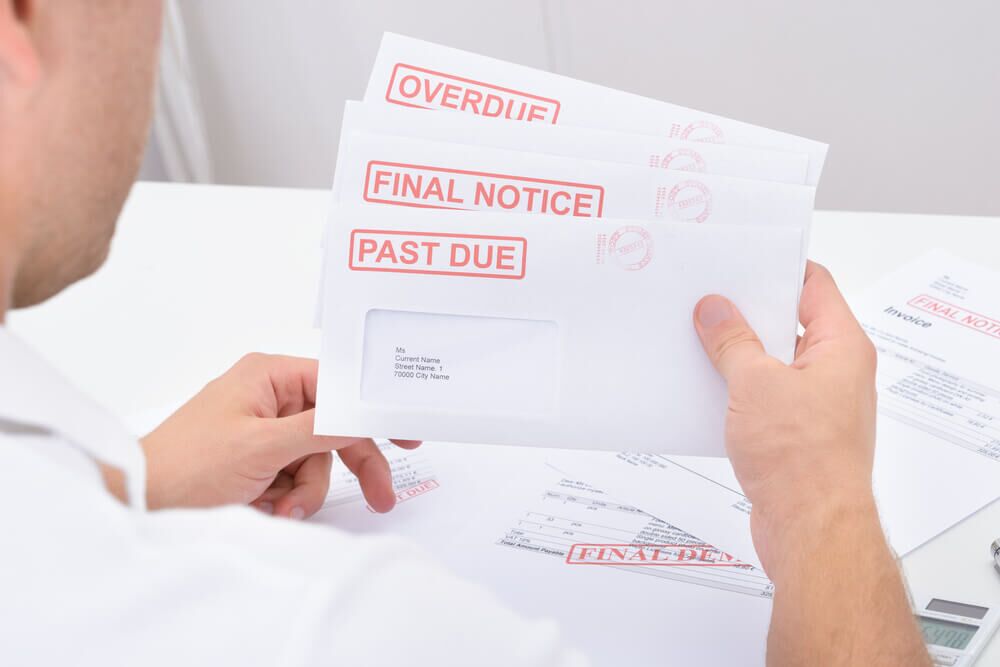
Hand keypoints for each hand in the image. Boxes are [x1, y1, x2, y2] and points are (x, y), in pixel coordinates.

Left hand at [141, 353, 419, 517]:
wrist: (138, 505)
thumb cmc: (185, 465)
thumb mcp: (261, 445)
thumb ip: (319, 429)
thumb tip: (362, 416)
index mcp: (269, 376)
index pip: (338, 384)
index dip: (372, 409)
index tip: (406, 431)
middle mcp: (268, 397)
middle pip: (333, 427)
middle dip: (347, 464)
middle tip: (380, 496)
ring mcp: (262, 430)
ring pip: (317, 460)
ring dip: (306, 489)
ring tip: (280, 508)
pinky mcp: (256, 460)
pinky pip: (295, 477)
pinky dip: (288, 496)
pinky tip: (267, 507)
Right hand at [692, 262, 878, 571]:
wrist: (811, 528)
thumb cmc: (805, 462)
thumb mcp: (755, 384)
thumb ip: (732, 341)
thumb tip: (716, 311)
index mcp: (842, 347)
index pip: (813, 286)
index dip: (777, 269)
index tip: (740, 262)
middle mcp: (835, 373)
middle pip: (789, 324)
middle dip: (747, 314)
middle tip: (709, 302)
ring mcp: (817, 405)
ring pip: (772, 363)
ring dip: (738, 356)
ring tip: (701, 343)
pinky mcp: (796, 434)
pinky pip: (763, 398)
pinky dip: (737, 391)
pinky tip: (707, 389)